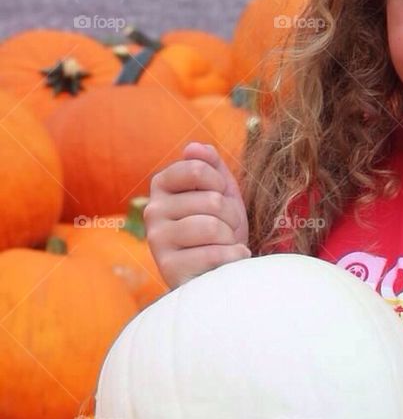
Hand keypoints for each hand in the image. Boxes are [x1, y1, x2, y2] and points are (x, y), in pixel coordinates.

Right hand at [145, 142, 250, 289]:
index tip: (221, 199)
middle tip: (226, 230)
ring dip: (230, 238)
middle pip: (211, 201)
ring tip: (225, 245)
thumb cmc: (221, 229)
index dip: (221, 185)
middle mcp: (153, 211)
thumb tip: (194, 147)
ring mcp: (157, 240)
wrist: (220, 271)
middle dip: (231, 217)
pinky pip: (214, 254)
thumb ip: (210, 165)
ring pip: (211, 227)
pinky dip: (233, 257)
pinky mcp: (169, 268)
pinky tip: (229, 262)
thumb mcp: (220, 192)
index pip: (197, 168)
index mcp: (162, 186)